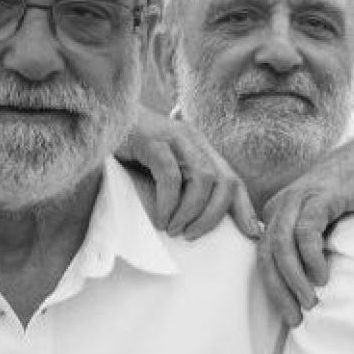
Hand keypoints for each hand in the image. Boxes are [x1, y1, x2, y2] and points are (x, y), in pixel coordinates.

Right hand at [118, 104, 257, 239]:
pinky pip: (170, 175)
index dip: (245, 207)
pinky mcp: (152, 140)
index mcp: (202, 149)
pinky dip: (168, 201)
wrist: (101, 117)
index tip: (253, 233)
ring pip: (202, 178)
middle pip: (224, 181)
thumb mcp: (164, 168)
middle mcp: (194, 141)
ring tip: (174, 229)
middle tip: (193, 236)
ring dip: (191, 211)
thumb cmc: (131, 151)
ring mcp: (175, 138)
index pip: (233, 178)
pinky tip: (160, 218)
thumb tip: (197, 223)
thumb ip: (182, 185)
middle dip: (214, 216)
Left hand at [256, 139, 353, 327]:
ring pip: (281, 246)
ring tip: (310, 301)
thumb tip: (303, 285)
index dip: (273, 290)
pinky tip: (323, 276)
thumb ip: (305, 243)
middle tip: (295, 318)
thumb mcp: (320, 219)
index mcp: (275, 214)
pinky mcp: (319, 196)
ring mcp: (298, 199)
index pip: (263, 259)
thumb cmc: (351, 194)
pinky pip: (306, 232)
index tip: (290, 316)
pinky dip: (311, 258)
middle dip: (279, 291)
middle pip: (266, 256)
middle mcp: (280, 206)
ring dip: (294, 279)